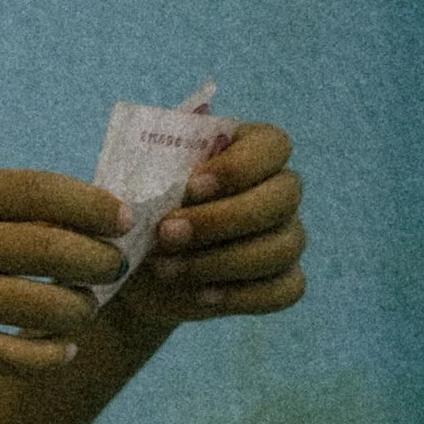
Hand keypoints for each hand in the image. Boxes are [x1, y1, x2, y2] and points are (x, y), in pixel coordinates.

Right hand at [0, 172, 131, 376]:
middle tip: (116, 267)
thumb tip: (95, 212)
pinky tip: (62, 350)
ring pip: (38, 306)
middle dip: (97, 259)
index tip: (124, 220)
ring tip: (87, 307)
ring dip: (79, 309)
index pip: (36, 191)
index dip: (92, 205)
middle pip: (46, 247)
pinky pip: (11, 355)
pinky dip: (48, 356)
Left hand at [138, 121, 305, 319]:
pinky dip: (241, 295)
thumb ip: (165, 157)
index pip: (273, 145)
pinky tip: (200, 295)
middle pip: (283, 197)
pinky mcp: (284, 280)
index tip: (190, 186)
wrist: (135, 270)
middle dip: (222, 218)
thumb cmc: (144, 212)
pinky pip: (284, 289)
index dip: (238, 166)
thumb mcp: (142, 183)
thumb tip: (192, 128)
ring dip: (221, 261)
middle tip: (166, 233)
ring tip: (167, 268)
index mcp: (253, 151)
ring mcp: (287, 236)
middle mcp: (279, 191)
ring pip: (282, 247)